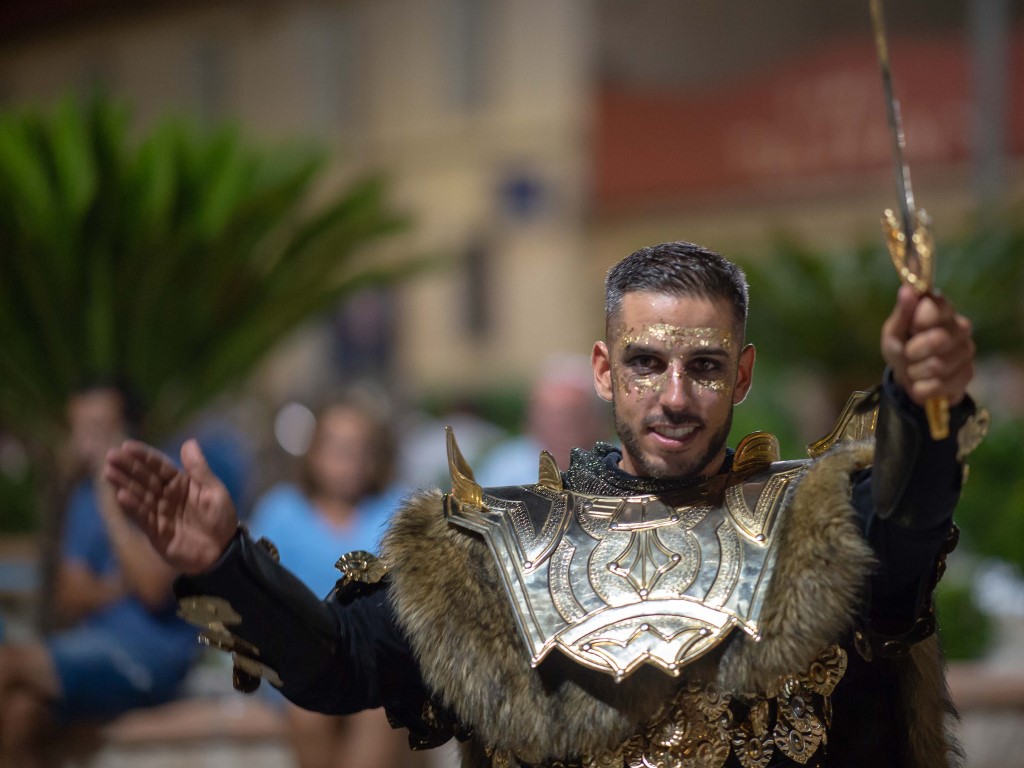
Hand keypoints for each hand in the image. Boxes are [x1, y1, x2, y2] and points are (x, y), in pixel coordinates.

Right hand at [103, 438, 238, 574]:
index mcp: (181, 483)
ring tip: (109, 472)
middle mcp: (166, 496)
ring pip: (139, 495)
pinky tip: (120, 495)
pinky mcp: (155, 531)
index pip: (159, 466)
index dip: (144, 456)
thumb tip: (189, 442)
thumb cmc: (221, 518)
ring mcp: (159, 513)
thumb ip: (199, 469)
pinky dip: (131, 506)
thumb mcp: (214, 491)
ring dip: (124, 483)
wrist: (222, 551)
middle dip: (128, 467)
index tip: (127, 446)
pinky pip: (142, 516)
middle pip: (144, 478)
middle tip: (110, 456)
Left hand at [881, 285, 974, 406]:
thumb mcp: (893, 331)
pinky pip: (940, 385)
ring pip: (938, 366)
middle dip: (913, 352)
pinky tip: (922, 382)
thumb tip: (907, 289)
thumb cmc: (902, 346)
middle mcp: (960, 326)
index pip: (936, 307)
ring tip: (914, 369)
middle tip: (908, 354)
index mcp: (942, 309)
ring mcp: (967, 351)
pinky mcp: (968, 374)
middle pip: (938, 340)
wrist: (909, 378)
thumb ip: (902, 312)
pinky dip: (922, 388)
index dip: (918, 321)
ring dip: (915, 372)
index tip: (911, 329)